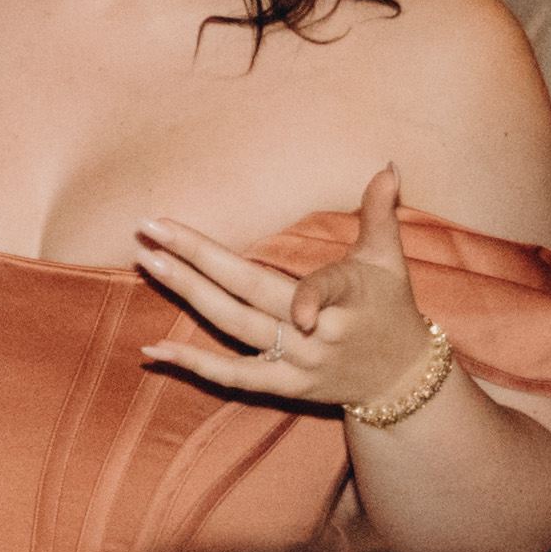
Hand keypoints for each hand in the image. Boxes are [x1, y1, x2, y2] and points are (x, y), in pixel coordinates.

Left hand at [135, 170, 441, 413]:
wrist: (401, 380)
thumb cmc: (390, 307)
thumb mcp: (389, 259)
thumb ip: (381, 213)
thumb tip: (388, 165)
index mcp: (350, 298)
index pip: (326, 291)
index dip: (312, 299)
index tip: (300, 308)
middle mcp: (320, 332)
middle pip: (251, 294)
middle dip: (199, 260)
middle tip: (152, 229)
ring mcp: (298, 362)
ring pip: (234, 327)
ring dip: (188, 293)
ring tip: (149, 261)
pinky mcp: (284, 386)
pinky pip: (233, 377)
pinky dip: (193, 366)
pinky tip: (152, 350)